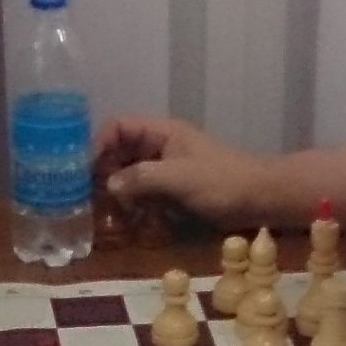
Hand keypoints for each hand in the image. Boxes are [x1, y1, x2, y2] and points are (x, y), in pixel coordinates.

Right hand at [97, 113, 270, 226]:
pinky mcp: (171, 191)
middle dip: (102, 171)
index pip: (117, 127)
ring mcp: (165, 169)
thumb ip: (142, 178)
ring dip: (116, 190)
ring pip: (128, 174)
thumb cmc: (222, 182)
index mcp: (161, 131)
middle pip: (117, 151)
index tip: (84, 170)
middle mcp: (158, 146)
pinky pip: (142, 192)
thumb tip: (109, 184)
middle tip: (88, 196)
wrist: (261, 199)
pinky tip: (125, 219)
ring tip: (105, 210)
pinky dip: (132, 203)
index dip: (98, 143)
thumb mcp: (179, 177)